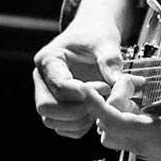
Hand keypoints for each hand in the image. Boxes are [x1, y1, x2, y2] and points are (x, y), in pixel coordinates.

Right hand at [31, 0, 133, 140]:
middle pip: (47, 107)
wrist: (92, 33)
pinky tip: (96, 112)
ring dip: (78, 120)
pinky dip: (79, 126)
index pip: (59, 86)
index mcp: (49, 59)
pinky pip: (62, 127)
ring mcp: (47, 93)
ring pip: (51, 120)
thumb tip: (117, 81)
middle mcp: (42, 78)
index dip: (85, 92)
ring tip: (100, 105)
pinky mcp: (56, 105)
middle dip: (77, 110)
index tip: (106, 87)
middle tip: (101, 101)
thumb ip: (110, 59)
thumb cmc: (95, 34)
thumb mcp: (105, 41)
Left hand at [87, 81, 160, 160]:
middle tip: (132, 84)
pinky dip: (128, 116)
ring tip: (137, 93)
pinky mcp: (153, 149)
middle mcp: (146, 145)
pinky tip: (146, 103)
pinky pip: (129, 134)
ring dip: (116, 111)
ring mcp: (148, 149)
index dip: (98, 105)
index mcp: (156, 136)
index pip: (115, 122)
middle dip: (110, 102)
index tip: (88, 89)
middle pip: (107, 127)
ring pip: (115, 133)